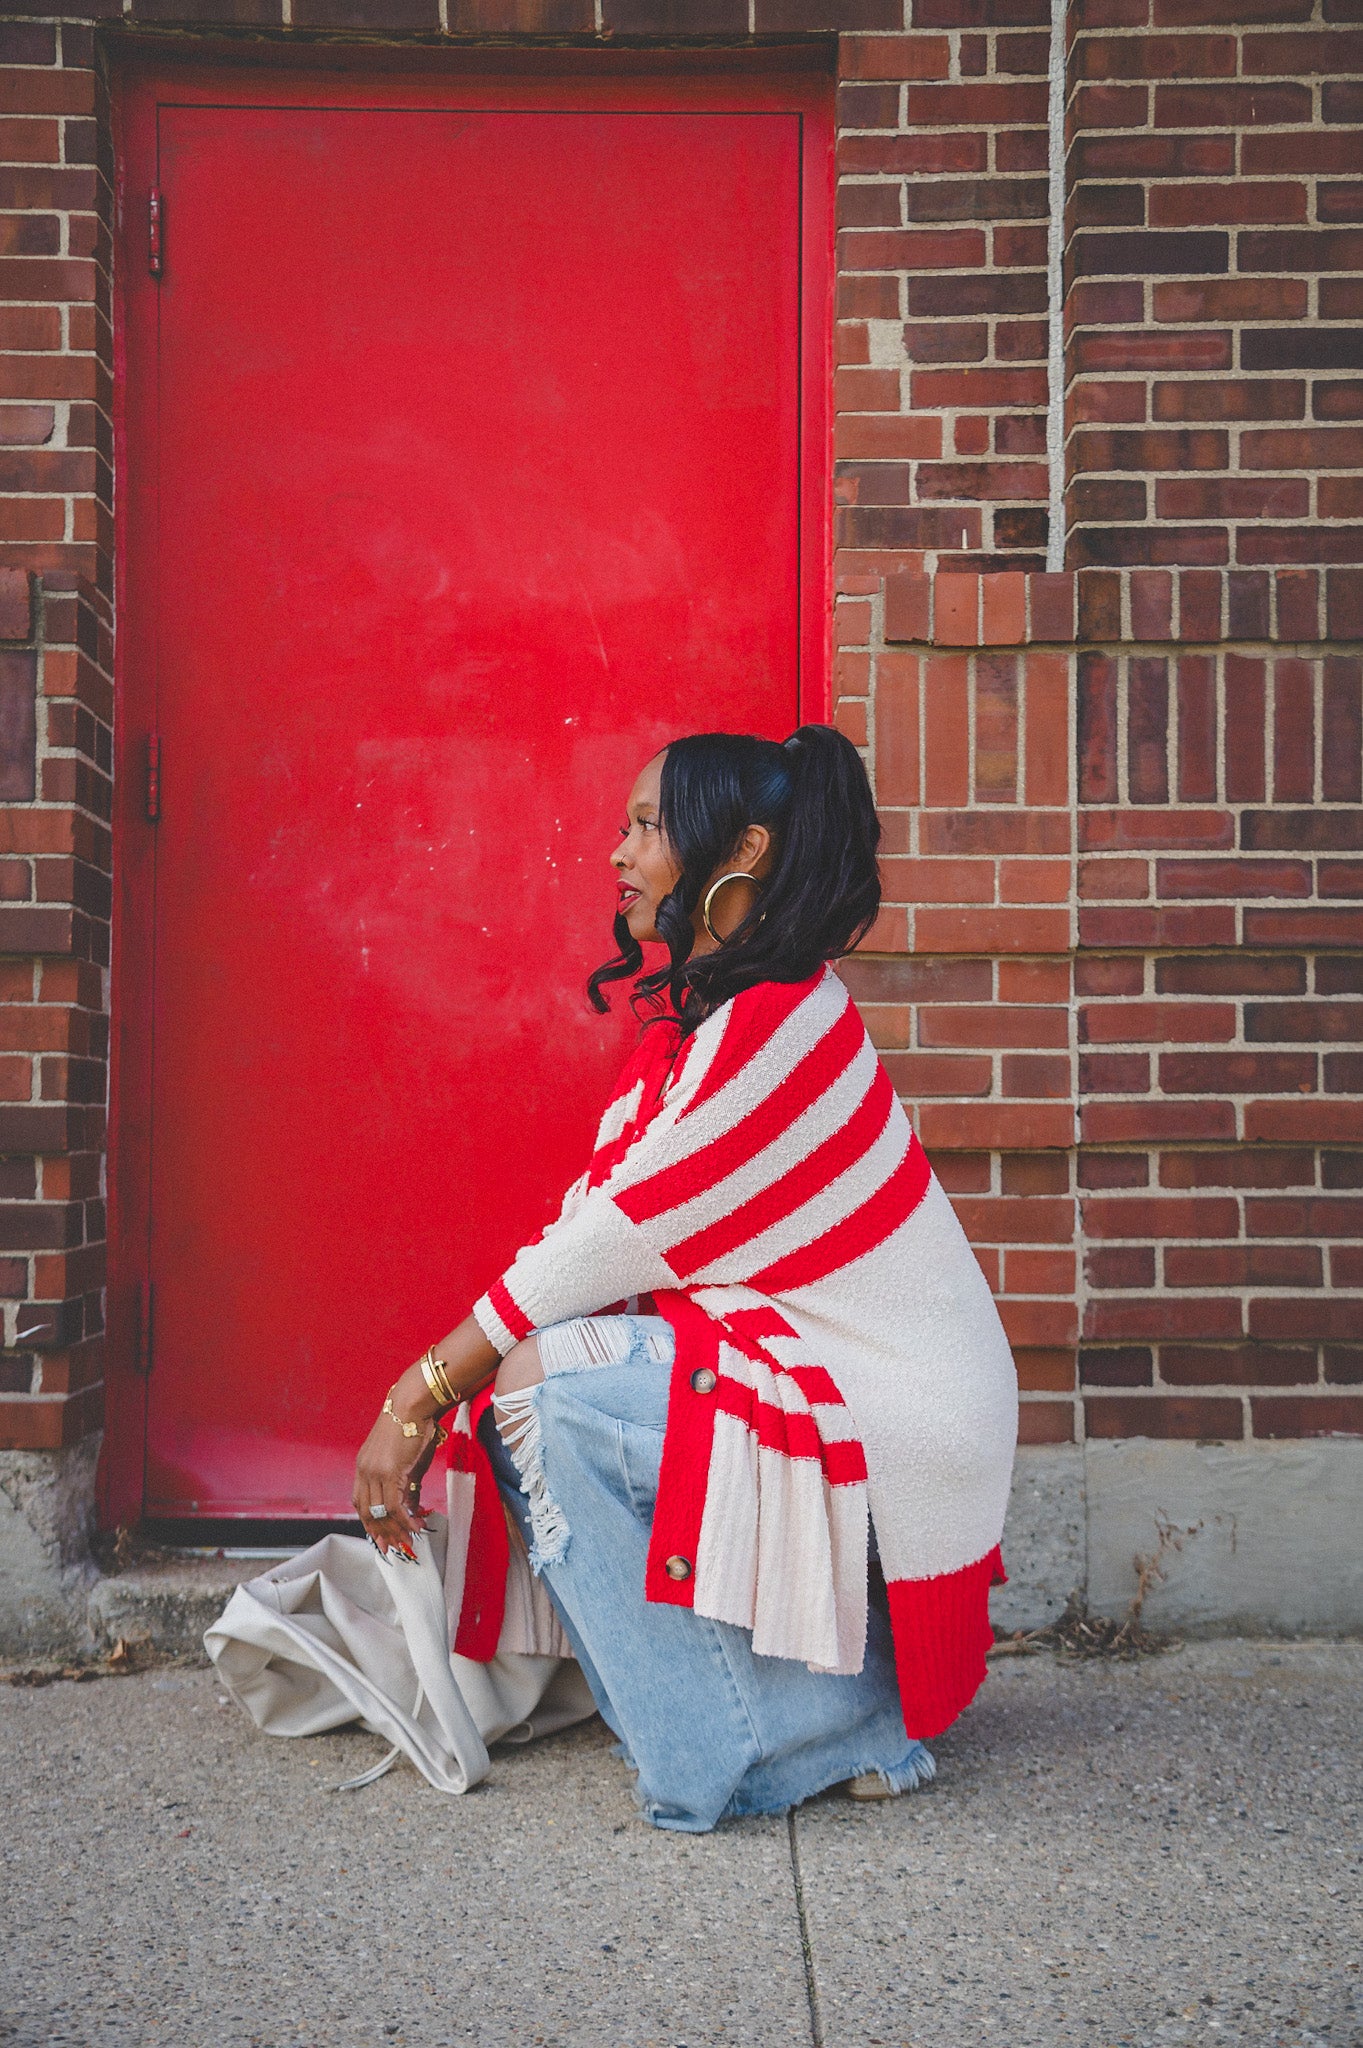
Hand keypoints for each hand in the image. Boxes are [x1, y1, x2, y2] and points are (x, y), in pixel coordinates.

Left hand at [352, 1394, 439, 1556]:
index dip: (371, 1523)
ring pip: (381, 1512)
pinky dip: (404, 1520)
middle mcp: (364, 1471)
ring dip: (395, 1530)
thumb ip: (406, 1485)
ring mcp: (374, 1472)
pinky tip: (415, 1526)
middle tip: (394, 1547)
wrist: (414, 1404)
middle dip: (382, 1533)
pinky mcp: (389, 1472)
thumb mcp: (405, 1460)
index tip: (382, 1538)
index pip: (361, 1503)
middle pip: (368, 1512)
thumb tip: (411, 1509)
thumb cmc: (413, 1427)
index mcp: (363, 1467)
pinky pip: (395, 1505)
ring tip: (408, 1541)